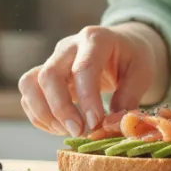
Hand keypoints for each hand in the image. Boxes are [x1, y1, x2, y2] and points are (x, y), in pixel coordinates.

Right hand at [18, 24, 159, 136]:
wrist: (120, 45)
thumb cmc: (131, 58)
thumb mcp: (142, 73)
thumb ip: (129, 97)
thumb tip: (113, 125)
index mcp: (95, 39)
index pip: (84, 68)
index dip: (87, 99)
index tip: (95, 124)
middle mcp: (68, 47)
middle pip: (49, 75)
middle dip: (60, 109)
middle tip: (78, 132)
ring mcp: (52, 59)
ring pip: (30, 83)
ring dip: (43, 113)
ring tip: (66, 131)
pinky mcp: (43, 74)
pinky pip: (28, 95)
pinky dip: (39, 116)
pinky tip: (59, 128)